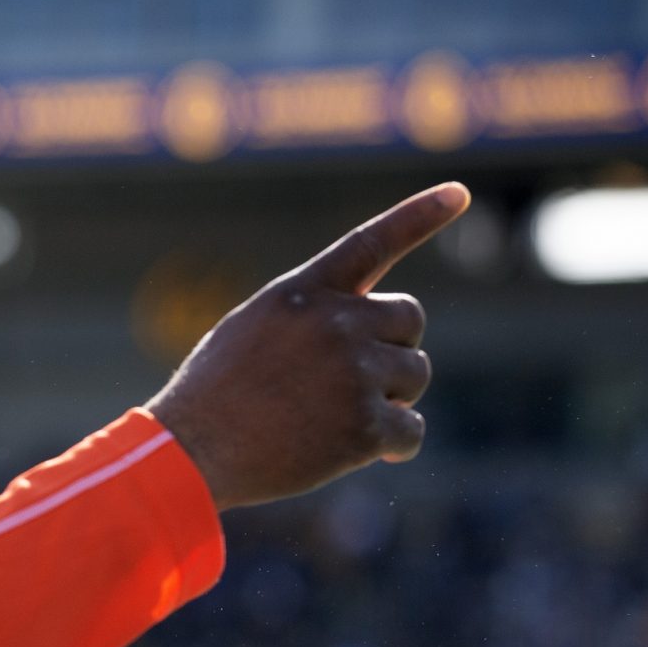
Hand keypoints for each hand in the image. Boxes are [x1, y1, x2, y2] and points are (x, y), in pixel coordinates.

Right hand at [145, 182, 470, 510]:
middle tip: (353, 382)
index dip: (419, 216)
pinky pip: (411, 429)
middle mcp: (335, 324)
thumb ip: (309, 319)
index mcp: (302, 294)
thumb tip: (373, 337)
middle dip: (391, 349)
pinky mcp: (363, 427)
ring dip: (392, 397)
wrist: (190, 453)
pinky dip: (394, 444)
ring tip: (338, 419)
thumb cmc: (211, 398)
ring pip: (415, 373)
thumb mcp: (250, 331)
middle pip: (408, 320)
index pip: (371, 243)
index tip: (458, 193)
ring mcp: (353, 374)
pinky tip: (362, 452)